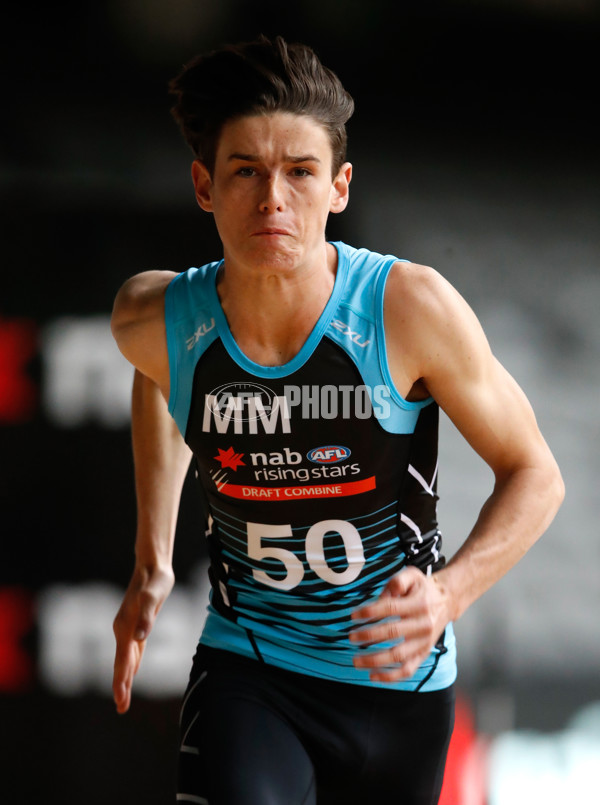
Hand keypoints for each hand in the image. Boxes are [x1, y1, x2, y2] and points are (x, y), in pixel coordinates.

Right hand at [112, 564, 174, 712]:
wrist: (152, 566)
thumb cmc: (155, 580)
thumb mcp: (153, 597)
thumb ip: (146, 617)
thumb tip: (139, 637)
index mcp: (125, 626)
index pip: (122, 660)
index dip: (121, 681)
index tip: (120, 699)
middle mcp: (123, 629)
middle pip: (121, 664)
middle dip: (121, 686)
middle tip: (121, 708)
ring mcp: (128, 628)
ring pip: (126, 659)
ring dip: (125, 678)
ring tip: (123, 698)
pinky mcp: (137, 625)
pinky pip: (132, 650)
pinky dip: (131, 664)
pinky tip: (132, 673)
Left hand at [350, 566, 450, 682]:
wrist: (447, 601)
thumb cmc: (423, 588)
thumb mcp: (412, 575)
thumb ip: (397, 581)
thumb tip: (382, 596)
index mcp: (419, 603)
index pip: (391, 608)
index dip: (370, 612)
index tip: (354, 615)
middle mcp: (423, 624)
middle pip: (392, 632)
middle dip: (368, 635)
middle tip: (351, 637)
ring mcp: (424, 642)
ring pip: (398, 656)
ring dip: (375, 660)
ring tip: (356, 660)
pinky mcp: (423, 654)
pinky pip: (407, 670)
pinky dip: (390, 676)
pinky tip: (373, 675)